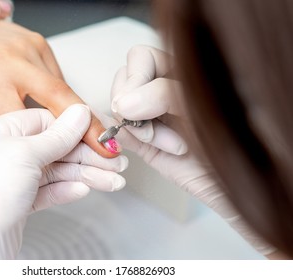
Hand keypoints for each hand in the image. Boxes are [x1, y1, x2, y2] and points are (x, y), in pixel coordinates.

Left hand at [0, 20, 117, 157]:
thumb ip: (9, 126)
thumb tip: (40, 143)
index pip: (35, 121)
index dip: (62, 141)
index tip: (81, 155)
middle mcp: (13, 64)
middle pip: (61, 99)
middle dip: (88, 127)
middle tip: (107, 146)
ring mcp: (29, 50)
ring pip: (65, 91)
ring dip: (79, 117)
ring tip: (94, 138)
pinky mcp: (41, 44)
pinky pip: (60, 78)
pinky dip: (66, 99)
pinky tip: (70, 114)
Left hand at [0, 104, 127, 258]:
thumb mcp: (25, 154)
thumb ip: (58, 135)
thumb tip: (79, 113)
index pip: (43, 122)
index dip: (73, 129)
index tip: (98, 135)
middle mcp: (1, 154)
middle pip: (53, 148)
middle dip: (86, 157)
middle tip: (113, 162)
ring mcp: (10, 179)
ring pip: (55, 171)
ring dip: (86, 175)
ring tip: (112, 181)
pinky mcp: (19, 201)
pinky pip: (49, 190)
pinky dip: (67, 189)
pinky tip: (84, 189)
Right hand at [108, 45, 273, 254]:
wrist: (240, 181)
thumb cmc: (232, 136)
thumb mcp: (199, 106)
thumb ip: (162, 95)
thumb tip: (122, 104)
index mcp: (179, 71)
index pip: (140, 58)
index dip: (134, 78)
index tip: (138, 104)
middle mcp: (161, 90)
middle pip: (123, 81)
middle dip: (133, 107)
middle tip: (154, 127)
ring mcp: (151, 116)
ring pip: (119, 110)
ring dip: (139, 130)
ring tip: (174, 146)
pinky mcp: (145, 143)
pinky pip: (120, 134)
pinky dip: (130, 141)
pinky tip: (162, 150)